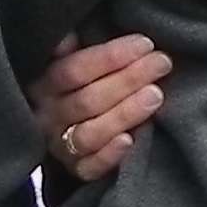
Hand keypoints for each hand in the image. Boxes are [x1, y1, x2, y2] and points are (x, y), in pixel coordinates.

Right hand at [31, 32, 170, 185]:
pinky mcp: (75, 170)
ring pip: (89, 133)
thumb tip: (69, 36)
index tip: (145, 44)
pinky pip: (89, 167)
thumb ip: (75, 49)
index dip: (109, 57)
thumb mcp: (72, 59)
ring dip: (124, 114)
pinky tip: (131, 140)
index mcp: (45, 84)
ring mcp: (59, 145)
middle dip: (128, 80)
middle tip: (162, 63)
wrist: (67, 127)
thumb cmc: (83, 82)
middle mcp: (48, 116)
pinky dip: (109, 156)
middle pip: (87, 100)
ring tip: (155, 95)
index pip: (73, 70)